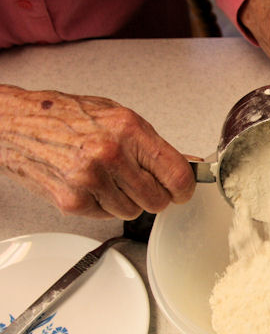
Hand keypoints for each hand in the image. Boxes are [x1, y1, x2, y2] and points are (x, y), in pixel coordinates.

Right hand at [0, 85, 194, 218]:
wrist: (17, 125)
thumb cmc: (68, 117)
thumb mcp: (120, 118)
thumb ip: (155, 146)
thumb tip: (189, 164)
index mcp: (128, 130)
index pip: (176, 174)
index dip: (185, 188)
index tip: (183, 190)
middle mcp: (110, 155)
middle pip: (158, 200)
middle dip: (155, 195)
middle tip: (141, 182)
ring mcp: (90, 180)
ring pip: (133, 212)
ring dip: (127, 200)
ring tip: (108, 177)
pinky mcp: (73, 201)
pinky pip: (108, 216)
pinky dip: (104, 205)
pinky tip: (91, 184)